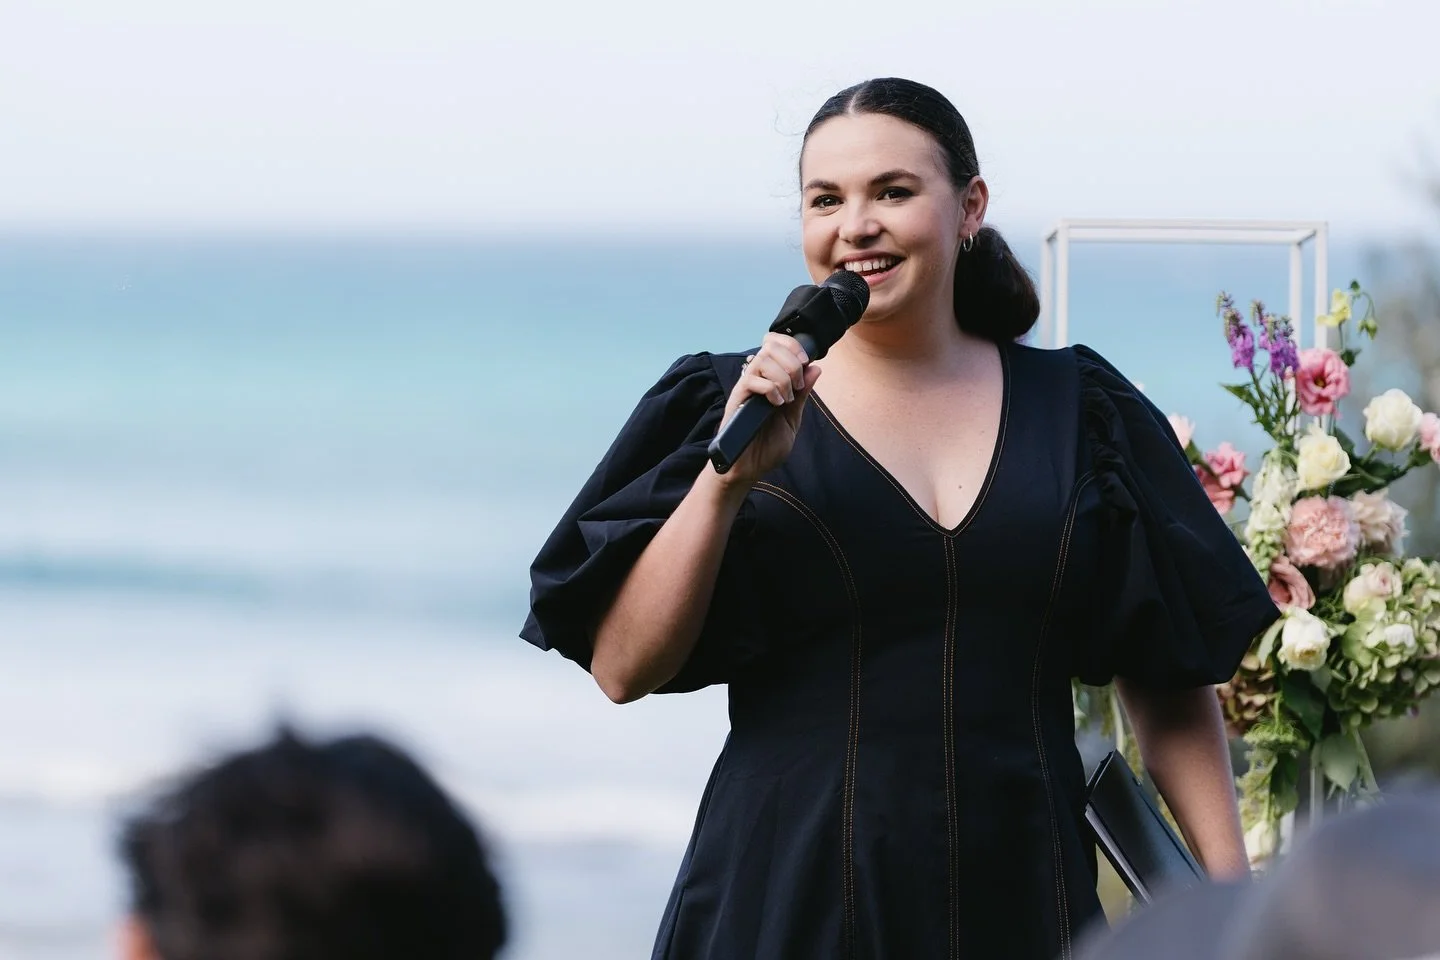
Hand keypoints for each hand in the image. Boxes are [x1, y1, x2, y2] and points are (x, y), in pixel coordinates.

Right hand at [713, 333, 820, 485]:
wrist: (750, 468)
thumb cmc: (767, 446)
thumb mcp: (792, 417)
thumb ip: (803, 394)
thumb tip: (815, 368)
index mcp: (770, 379)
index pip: (774, 343)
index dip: (791, 344)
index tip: (805, 361)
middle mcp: (756, 379)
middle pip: (769, 346)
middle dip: (791, 362)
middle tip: (797, 385)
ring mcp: (746, 388)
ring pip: (762, 360)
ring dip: (782, 377)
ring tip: (787, 398)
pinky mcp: (737, 399)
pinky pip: (751, 380)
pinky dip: (770, 389)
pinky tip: (776, 404)